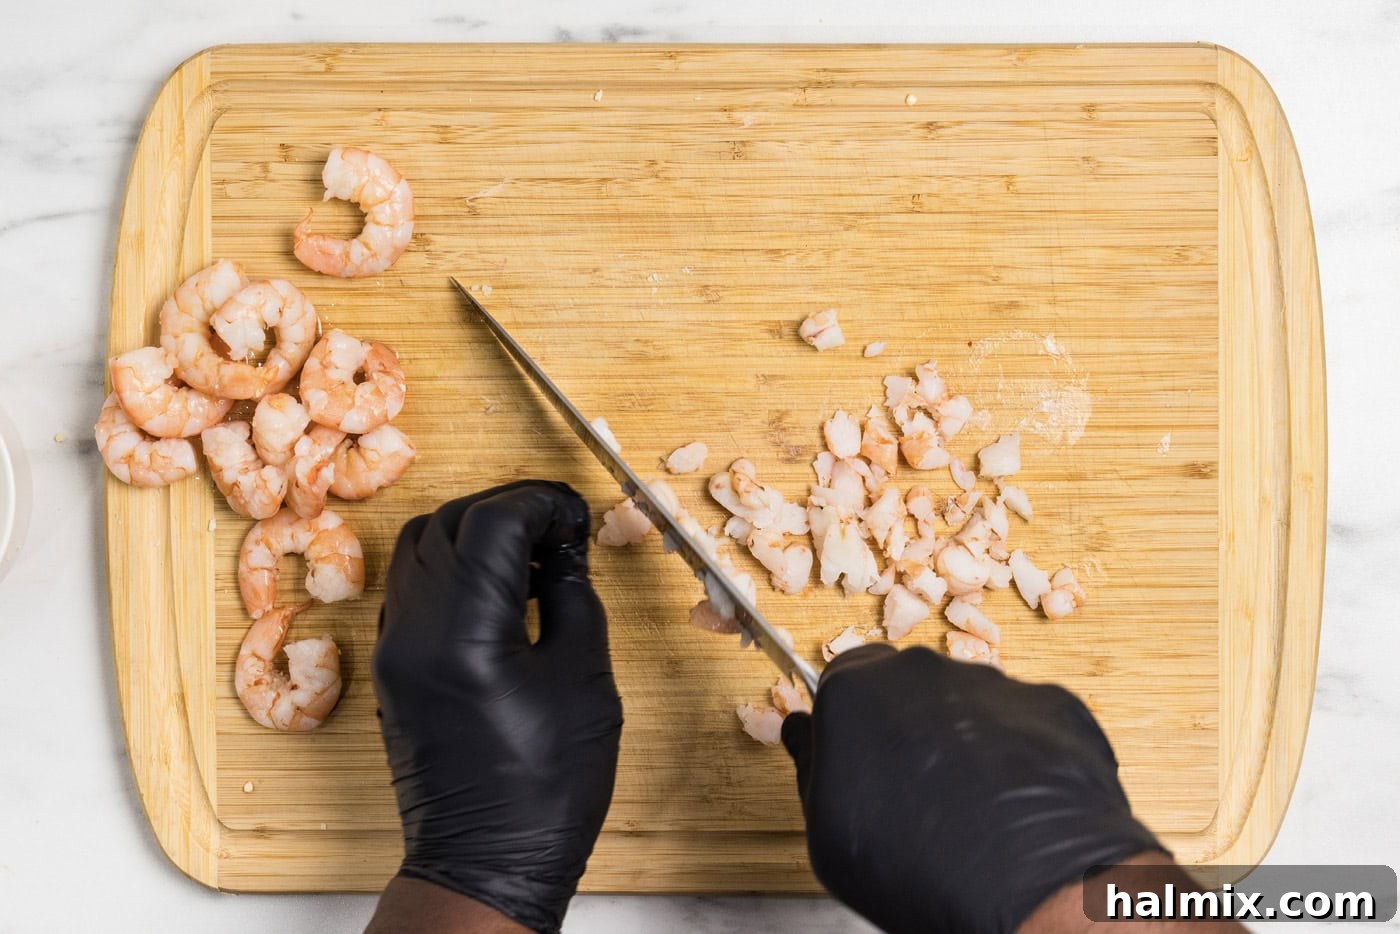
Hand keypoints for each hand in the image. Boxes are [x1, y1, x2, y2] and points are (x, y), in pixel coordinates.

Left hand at [372, 481, 622, 933]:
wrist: (485, 863)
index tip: (577, 512)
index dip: (540, 502)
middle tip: (558, 525)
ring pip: (418, 545)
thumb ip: (574, 598)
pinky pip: (409, 585)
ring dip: (472, 530)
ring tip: (528, 554)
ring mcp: (392, 648)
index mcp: (466, 635)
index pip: (490, 522)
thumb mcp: (584, 682)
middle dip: (507, 507)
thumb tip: (566, 547)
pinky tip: (496, 588)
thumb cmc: (548, 787)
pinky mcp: (390, 666)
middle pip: (447, 521)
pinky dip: (449, 565)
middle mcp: (414, 631)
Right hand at [781, 645, 1160, 933]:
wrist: (1028, 887)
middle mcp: (924, 671)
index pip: (842, 682)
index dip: (850, 723)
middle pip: (907, 686)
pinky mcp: (1054, 704)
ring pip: (969, 702)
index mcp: (855, 689)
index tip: (858, 757)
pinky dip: (1023, 754)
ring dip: (966, 740)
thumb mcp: (826, 831)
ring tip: (974, 806)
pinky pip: (1027, 722)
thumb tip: (804, 731)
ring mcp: (995, 683)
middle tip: (916, 790)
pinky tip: (1017, 803)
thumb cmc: (914, 867)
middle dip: (908, 726)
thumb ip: (811, 766)